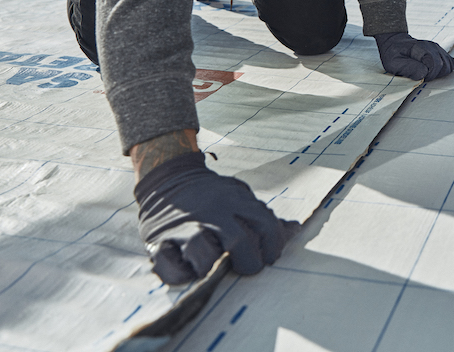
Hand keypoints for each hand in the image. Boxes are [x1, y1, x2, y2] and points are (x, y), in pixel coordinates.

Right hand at [134, 151, 299, 283]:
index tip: (268, 257)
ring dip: (210, 266)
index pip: (265, 226)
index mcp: (234, 201)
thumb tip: (295, 230)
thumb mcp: (239, 196)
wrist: (167, 178)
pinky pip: (169, 266)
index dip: (273, 246)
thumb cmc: (210, 195)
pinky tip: (186, 269)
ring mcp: (184, 227)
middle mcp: (211, 212)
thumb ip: (264, 216)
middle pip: (238, 242)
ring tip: (212, 267)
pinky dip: (179, 274)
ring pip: (202, 254)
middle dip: (247, 262)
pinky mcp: (158, 240)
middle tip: (242, 265)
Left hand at [373, 32, 453, 81]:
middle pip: (445, 66)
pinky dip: (444, 70)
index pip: (435, 64)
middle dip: (435, 75)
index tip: (420, 77)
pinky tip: (433, 71)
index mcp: (421, 48)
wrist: (394, 42)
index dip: (429, 75)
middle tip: (422, 75)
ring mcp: (437, 48)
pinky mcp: (440, 52)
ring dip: (439, 73)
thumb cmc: (393, 54)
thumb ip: (408, 68)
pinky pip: (450, 63)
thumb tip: (424, 73)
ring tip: (427, 73)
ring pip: (449, 65)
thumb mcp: (394, 63)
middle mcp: (432, 46)